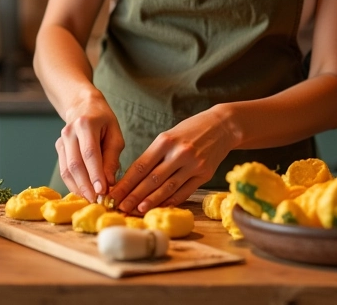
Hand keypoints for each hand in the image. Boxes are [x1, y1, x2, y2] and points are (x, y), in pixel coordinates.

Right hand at [57, 89, 124, 202]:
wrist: (83, 106)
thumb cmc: (103, 120)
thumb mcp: (114, 134)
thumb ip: (112, 157)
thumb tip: (109, 183)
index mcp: (86, 124)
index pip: (90, 153)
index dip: (95, 174)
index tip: (102, 191)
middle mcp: (70, 131)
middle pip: (75, 164)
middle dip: (86, 185)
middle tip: (97, 200)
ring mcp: (61, 140)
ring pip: (67, 169)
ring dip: (78, 187)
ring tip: (91, 199)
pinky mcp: (58, 148)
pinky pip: (64, 170)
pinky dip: (73, 183)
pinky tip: (83, 191)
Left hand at [109, 106, 234, 214]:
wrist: (222, 126)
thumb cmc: (191, 129)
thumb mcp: (170, 135)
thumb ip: (155, 154)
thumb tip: (134, 178)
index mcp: (165, 140)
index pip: (141, 166)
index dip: (126, 183)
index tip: (113, 194)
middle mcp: (178, 153)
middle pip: (152, 179)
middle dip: (134, 195)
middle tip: (120, 208)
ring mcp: (193, 165)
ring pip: (167, 188)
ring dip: (151, 201)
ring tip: (137, 210)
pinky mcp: (204, 174)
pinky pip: (184, 191)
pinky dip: (171, 200)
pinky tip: (161, 207)